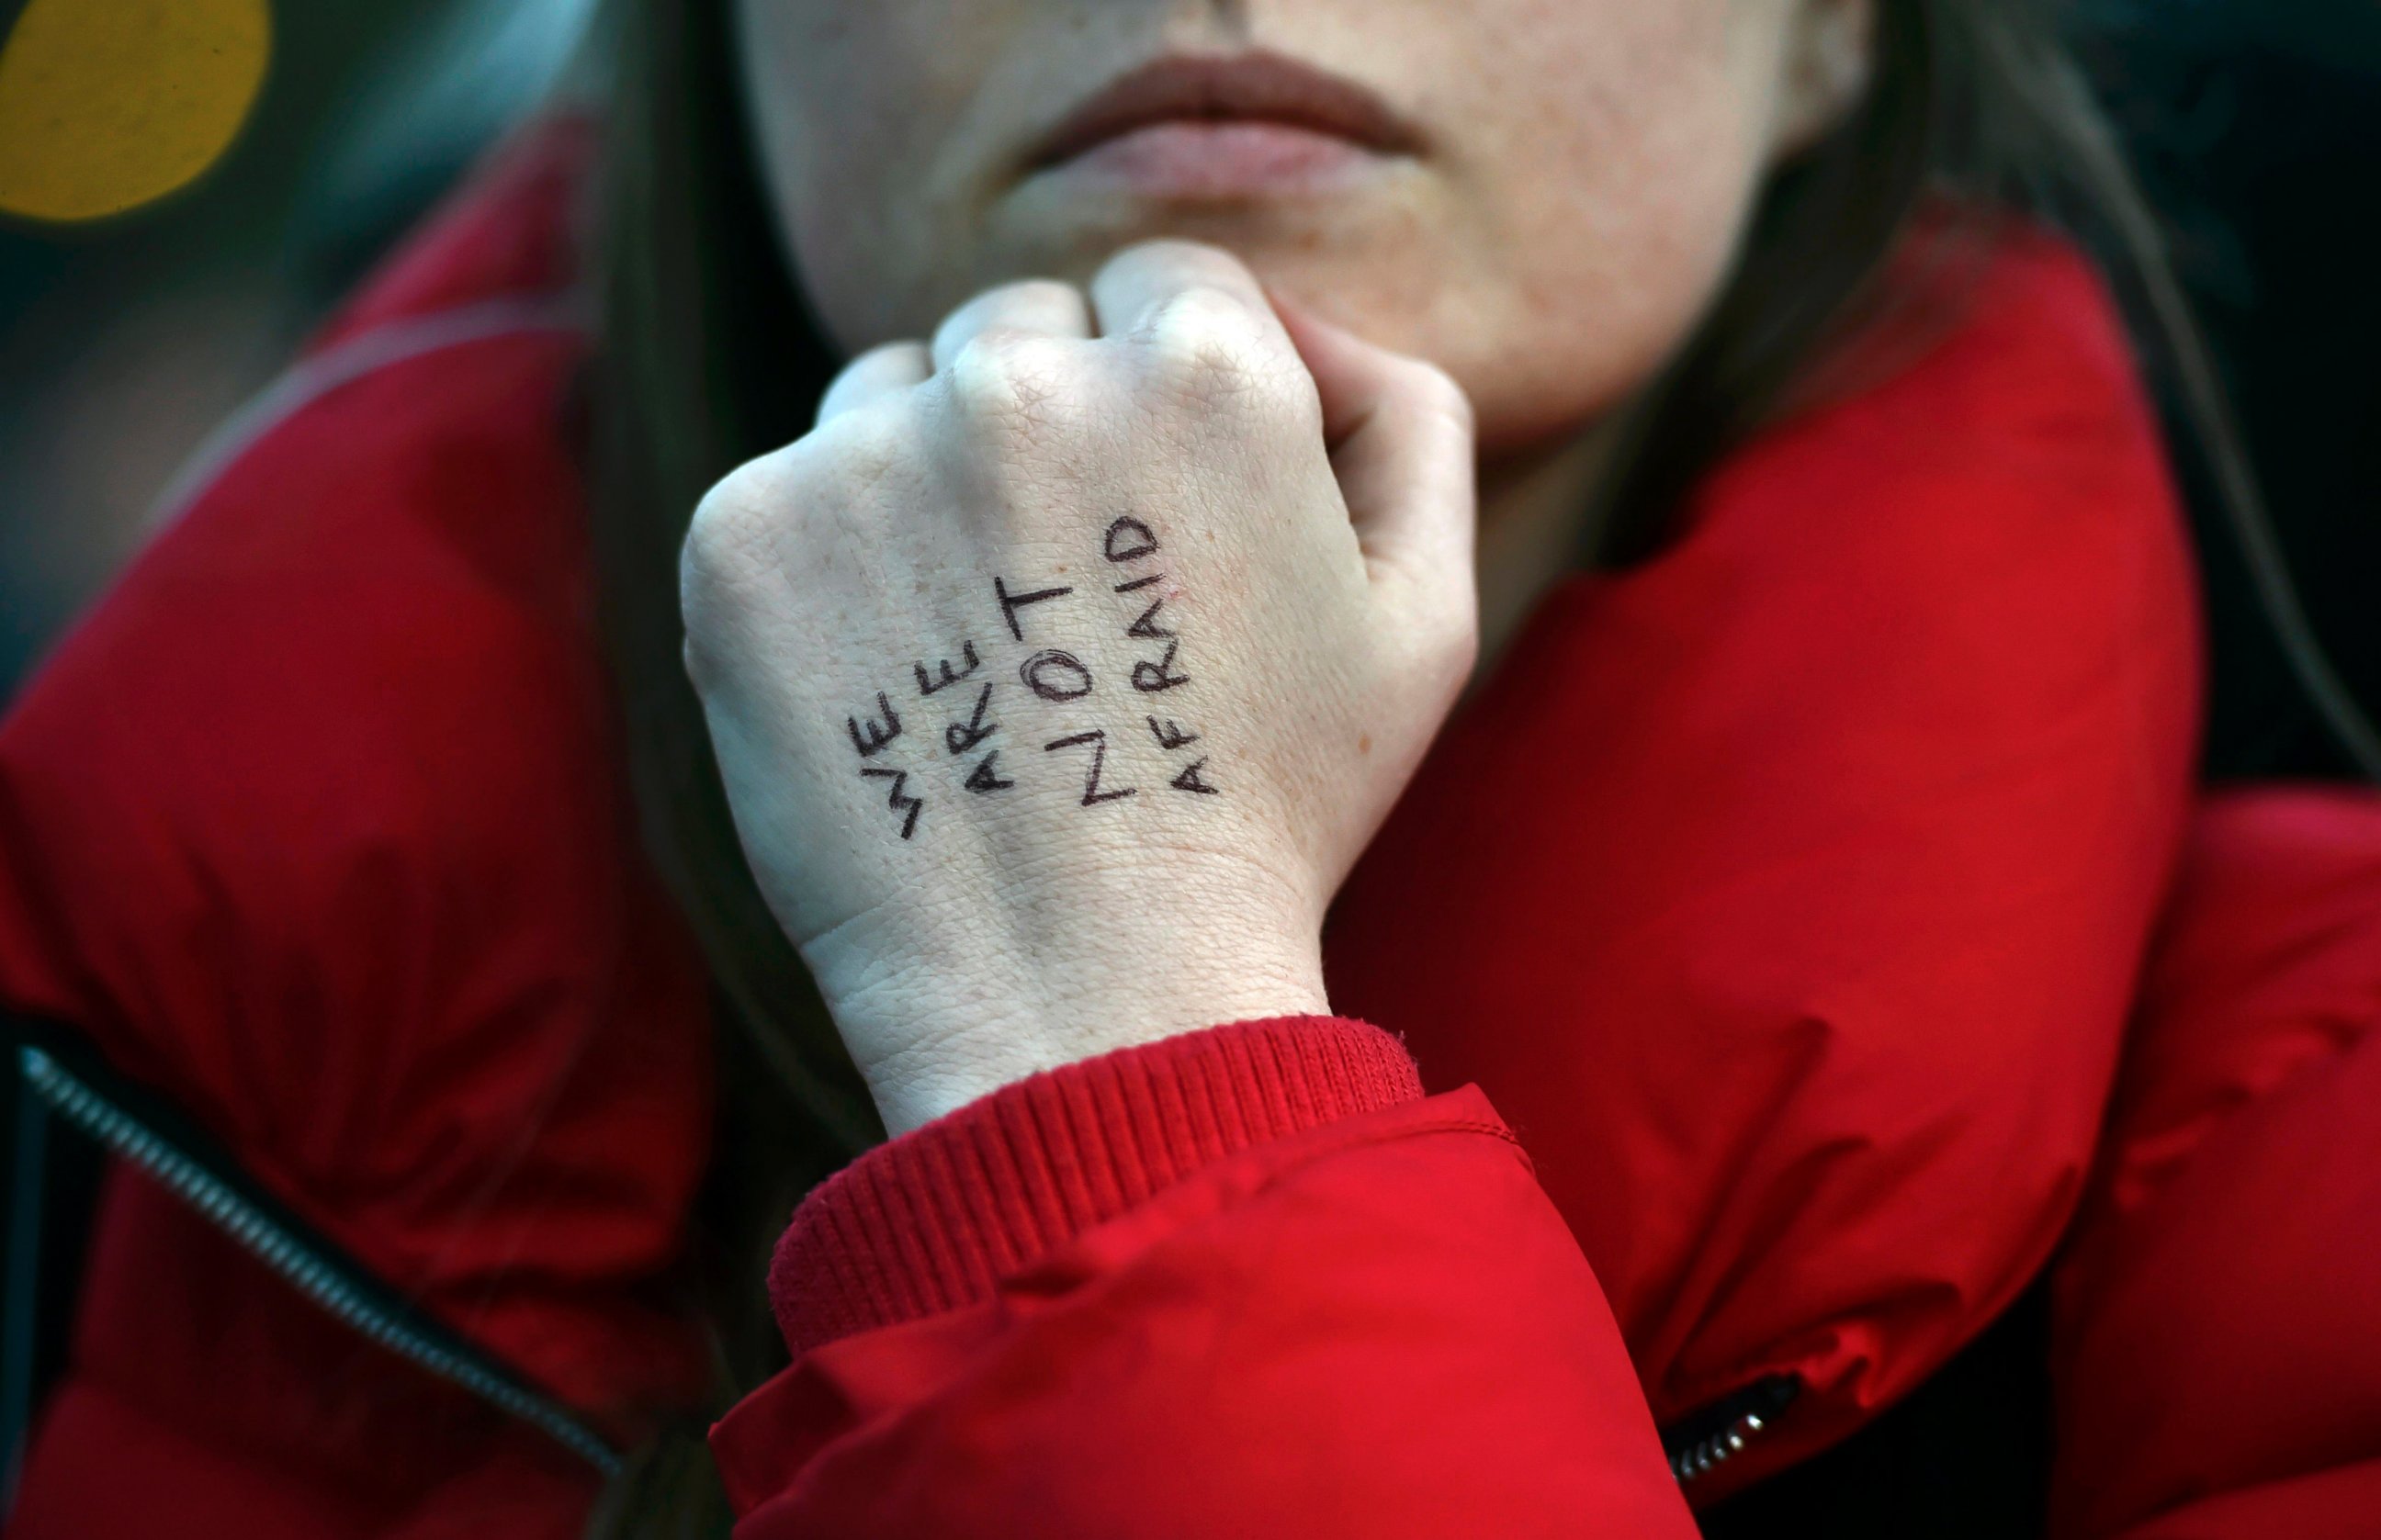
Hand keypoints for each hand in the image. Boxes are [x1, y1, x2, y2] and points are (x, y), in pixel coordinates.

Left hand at [682, 241, 1476, 1133]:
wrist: (1087, 999)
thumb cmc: (1272, 814)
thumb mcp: (1425, 616)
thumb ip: (1404, 415)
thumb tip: (1293, 324)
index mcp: (1203, 369)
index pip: (1162, 286)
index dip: (1170, 406)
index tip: (1161, 526)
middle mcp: (1023, 378)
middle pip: (1019, 330)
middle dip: (1051, 433)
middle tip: (1075, 610)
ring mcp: (866, 454)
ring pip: (892, 397)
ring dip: (929, 484)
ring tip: (987, 655)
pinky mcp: (745, 536)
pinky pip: (788, 491)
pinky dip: (829, 571)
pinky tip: (894, 686)